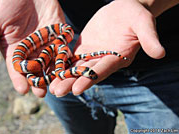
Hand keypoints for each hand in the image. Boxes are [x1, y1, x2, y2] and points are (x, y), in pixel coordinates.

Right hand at [0, 0, 64, 96]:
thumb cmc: (9, 4)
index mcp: (16, 50)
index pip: (17, 69)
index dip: (19, 79)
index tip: (23, 90)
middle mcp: (32, 51)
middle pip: (35, 70)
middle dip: (38, 81)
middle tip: (42, 93)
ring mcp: (46, 45)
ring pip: (50, 63)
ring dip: (52, 75)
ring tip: (55, 86)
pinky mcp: (58, 38)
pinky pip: (62, 51)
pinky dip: (64, 60)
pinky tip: (66, 69)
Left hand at [49, 0, 164, 96]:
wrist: (124, 10)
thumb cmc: (136, 16)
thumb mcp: (144, 23)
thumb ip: (149, 38)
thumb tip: (161, 53)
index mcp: (117, 58)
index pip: (102, 71)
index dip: (89, 80)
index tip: (76, 89)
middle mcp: (102, 59)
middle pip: (85, 73)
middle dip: (71, 82)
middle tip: (56, 92)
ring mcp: (92, 54)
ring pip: (75, 67)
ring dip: (63, 76)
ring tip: (50, 86)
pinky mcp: (83, 47)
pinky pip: (71, 56)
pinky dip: (61, 62)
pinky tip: (49, 68)